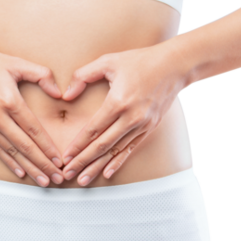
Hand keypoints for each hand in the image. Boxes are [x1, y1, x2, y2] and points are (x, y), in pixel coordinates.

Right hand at [0, 47, 64, 186]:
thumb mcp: (15, 63)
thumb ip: (41, 74)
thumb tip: (59, 93)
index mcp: (9, 100)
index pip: (33, 129)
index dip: (47, 147)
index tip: (60, 160)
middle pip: (25, 146)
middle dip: (43, 164)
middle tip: (58, 178)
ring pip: (12, 152)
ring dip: (29, 168)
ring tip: (44, 181)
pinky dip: (10, 162)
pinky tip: (21, 173)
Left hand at [59, 45, 189, 185]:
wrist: (175, 65)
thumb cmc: (139, 61)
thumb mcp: (108, 61)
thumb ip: (83, 76)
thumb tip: (66, 96)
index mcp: (118, 101)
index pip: (93, 129)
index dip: (78, 145)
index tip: (65, 157)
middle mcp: (131, 117)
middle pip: (102, 145)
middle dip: (83, 162)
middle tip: (67, 174)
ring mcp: (143, 125)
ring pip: (115, 151)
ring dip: (97, 167)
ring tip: (82, 179)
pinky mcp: (150, 128)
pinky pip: (131, 149)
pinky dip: (118, 162)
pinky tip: (107, 173)